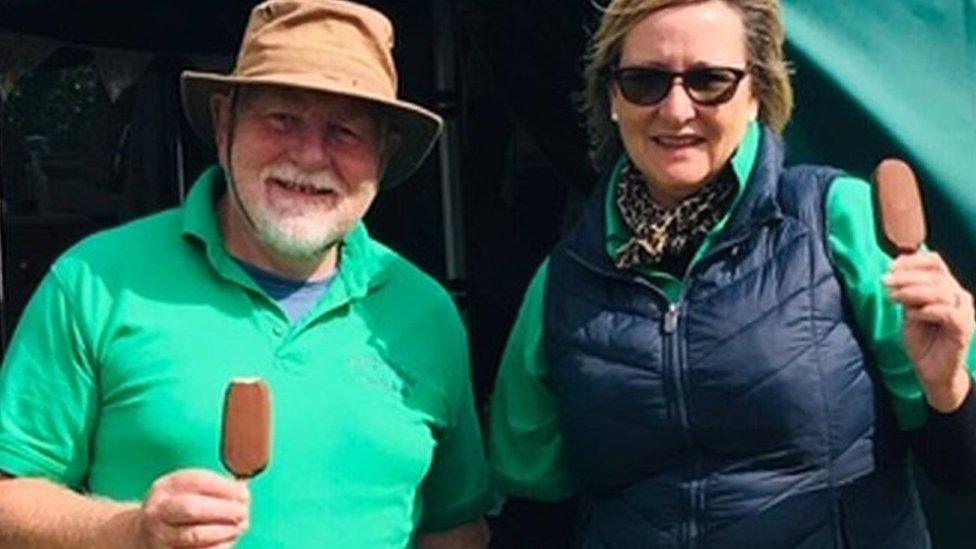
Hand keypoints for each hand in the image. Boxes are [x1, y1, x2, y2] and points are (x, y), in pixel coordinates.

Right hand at [137, 469, 249, 548]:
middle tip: (244, 511)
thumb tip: (242, 490)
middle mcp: (157, 511)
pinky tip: (228, 541)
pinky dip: (217, 547)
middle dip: (224, 510)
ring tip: (240, 526)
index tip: (244, 493)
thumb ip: (214, 488)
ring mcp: (159, 536)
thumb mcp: (188, 490)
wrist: (143, 535)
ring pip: (193, 536)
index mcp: (166, 488)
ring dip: (223, 531)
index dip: (224, 488)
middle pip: (191, 509)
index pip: (196, 481)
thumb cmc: (177, 509)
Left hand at [884, 251, 973, 411]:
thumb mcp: (910, 310)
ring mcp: (964, 312)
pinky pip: (947, 312)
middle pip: (935, 275)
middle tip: (885, 281)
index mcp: (946, 288)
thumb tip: (893, 269)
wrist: (931, 370)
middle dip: (906, 276)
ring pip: (939, 291)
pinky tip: (911, 315)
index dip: (913, 261)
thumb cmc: (922, 340)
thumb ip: (907, 292)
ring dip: (911, 292)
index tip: (890, 267)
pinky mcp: (964, 328)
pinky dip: (926, 310)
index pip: (935, 263)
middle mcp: (958, 296)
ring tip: (892, 297)